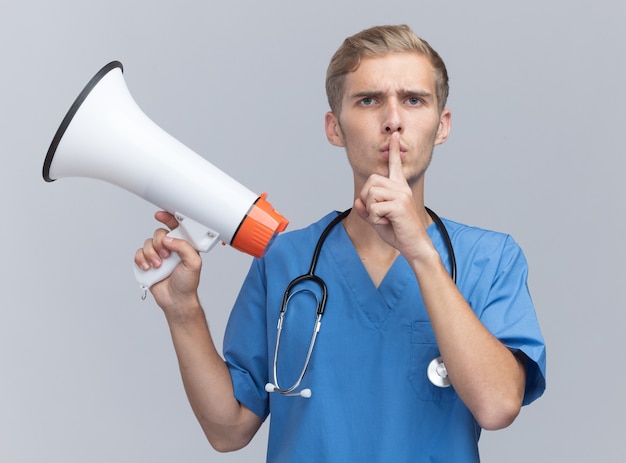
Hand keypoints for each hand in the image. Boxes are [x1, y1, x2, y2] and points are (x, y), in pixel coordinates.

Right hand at [134, 211, 201, 312]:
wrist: (175, 300)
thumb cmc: (187, 283)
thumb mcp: (193, 263)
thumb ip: (184, 247)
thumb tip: (169, 239)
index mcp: (183, 245)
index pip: (176, 226)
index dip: (168, 218)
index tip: (160, 215)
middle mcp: (170, 248)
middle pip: (158, 233)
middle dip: (159, 243)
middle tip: (165, 256)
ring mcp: (158, 255)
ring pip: (147, 243)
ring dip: (151, 254)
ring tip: (158, 266)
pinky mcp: (148, 262)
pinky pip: (139, 254)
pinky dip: (141, 260)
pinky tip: (149, 268)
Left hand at [353, 133, 430, 259]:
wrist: (414, 245)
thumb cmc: (397, 232)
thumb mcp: (376, 220)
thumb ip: (366, 209)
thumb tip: (357, 201)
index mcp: (399, 188)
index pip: (395, 166)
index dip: (393, 151)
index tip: (394, 136)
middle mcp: (401, 188)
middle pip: (371, 182)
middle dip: (367, 199)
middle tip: (377, 213)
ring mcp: (401, 194)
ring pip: (370, 194)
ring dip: (371, 211)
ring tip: (384, 219)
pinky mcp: (399, 204)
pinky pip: (374, 208)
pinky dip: (375, 219)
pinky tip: (387, 223)